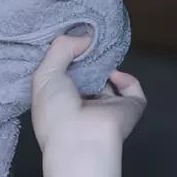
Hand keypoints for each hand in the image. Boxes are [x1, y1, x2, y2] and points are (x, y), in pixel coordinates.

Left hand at [30, 31, 145, 157]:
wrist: (81, 140)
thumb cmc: (56, 113)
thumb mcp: (44, 75)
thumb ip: (60, 48)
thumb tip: (84, 37)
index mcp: (60, 100)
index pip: (65, 74)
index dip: (68, 55)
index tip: (71, 36)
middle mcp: (83, 103)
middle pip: (89, 73)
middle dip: (89, 55)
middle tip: (89, 37)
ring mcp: (107, 106)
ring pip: (110, 78)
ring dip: (107, 63)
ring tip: (102, 47)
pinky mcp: (129, 107)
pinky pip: (132, 87)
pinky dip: (126, 78)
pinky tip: (113, 74)